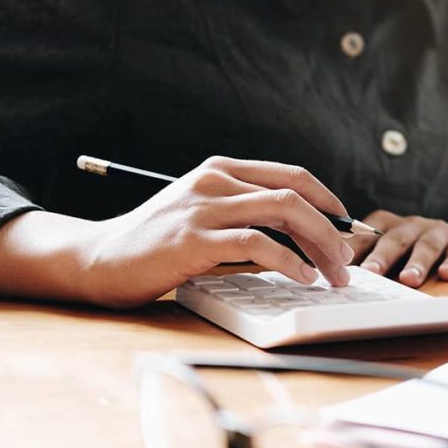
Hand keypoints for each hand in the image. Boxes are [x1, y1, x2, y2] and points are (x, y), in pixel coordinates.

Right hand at [81, 156, 352, 306]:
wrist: (99, 260)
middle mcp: (216, 180)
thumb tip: (308, 232)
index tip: (348, 229)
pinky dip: (289, 261)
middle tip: (347, 259)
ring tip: (332, 273)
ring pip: (284, 212)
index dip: (329, 201)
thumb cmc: (158, 243)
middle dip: (331, 228)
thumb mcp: (206, 214)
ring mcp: (204, 207)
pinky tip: (302, 277)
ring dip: (319, 245)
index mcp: (222, 170)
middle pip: (296, 194)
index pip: (293, 175)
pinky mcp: (194, 238)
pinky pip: (258, 243)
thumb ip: (248, 213)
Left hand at [347, 210, 447, 286]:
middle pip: (394, 239)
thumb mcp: (385, 259)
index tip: (338, 266)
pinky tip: (447, 274)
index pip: (365, 236)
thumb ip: (362, 265)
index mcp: (385, 226)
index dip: (352, 251)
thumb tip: (329, 282)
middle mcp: (410, 225)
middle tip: (370, 272)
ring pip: (426, 245)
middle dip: (382, 257)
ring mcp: (437, 231)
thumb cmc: (410, 258)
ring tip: (409, 280)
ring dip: (417, 262)